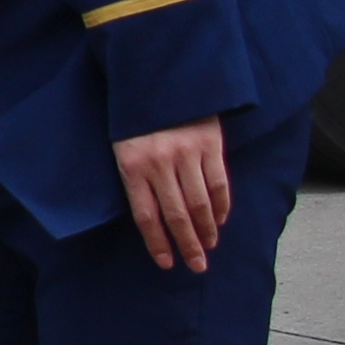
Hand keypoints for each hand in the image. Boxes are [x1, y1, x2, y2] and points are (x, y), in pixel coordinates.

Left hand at [114, 117, 232, 274]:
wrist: (160, 78)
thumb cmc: (137, 119)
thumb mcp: (123, 147)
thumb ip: (137, 179)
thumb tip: (154, 220)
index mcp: (133, 166)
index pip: (147, 216)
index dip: (158, 243)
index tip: (167, 263)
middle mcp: (160, 163)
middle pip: (176, 215)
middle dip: (187, 245)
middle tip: (197, 266)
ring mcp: (187, 154)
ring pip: (200, 203)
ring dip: (206, 229)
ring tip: (209, 246)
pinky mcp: (209, 144)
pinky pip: (218, 183)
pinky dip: (221, 205)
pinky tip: (220, 220)